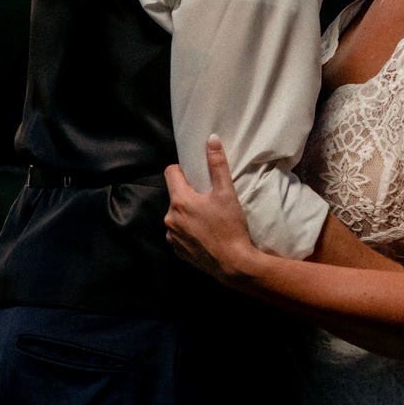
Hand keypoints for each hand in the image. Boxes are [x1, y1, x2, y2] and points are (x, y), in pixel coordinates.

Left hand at [165, 135, 261, 286]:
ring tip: (208, 218)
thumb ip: (217, 164)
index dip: (182, 170)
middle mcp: (170, 218)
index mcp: (179, 201)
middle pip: (175, 195)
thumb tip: (211, 140)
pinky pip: (179, 234)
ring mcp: (172, 236)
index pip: (170, 172)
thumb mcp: (226, 192)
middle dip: (188, 194)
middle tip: (208, 199)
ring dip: (188, 214)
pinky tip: (205, 234)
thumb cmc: (230, 228)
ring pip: (176, 215)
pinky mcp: (177, 251)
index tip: (195, 175)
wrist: (234, 264)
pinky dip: (189, 231)